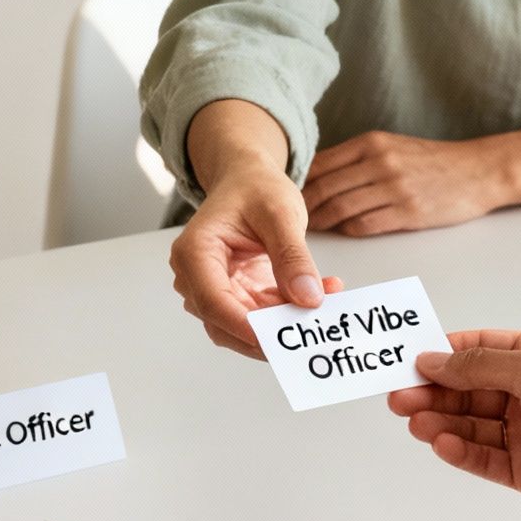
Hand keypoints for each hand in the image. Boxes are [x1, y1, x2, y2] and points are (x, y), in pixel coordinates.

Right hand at [171, 164, 344, 357]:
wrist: (248, 183)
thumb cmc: (255, 189)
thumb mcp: (280, 213)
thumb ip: (292, 255)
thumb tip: (308, 297)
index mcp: (194, 251)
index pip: (212, 301)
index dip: (243, 325)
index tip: (279, 337)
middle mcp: (196, 277)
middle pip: (225, 323)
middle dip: (270, 331)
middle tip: (312, 328)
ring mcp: (215, 290)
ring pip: (245, 328)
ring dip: (285, 323)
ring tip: (326, 303)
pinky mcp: (237, 297)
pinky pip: (262, 317)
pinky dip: (290, 312)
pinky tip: (321, 293)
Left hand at [304, 131, 508, 235]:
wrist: (479, 171)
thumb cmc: (434, 162)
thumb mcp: (393, 147)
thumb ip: (359, 158)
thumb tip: (320, 176)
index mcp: (372, 143)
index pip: (320, 163)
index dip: (299, 183)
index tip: (287, 196)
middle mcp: (379, 162)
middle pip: (325, 187)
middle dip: (303, 207)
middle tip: (290, 220)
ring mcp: (394, 187)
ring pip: (341, 208)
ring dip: (321, 222)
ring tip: (310, 231)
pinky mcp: (408, 212)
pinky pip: (365, 225)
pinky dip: (348, 230)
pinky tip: (342, 232)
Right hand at [388, 330, 520, 520]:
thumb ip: (479, 367)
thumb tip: (436, 360)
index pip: (481, 350)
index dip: (445, 355)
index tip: (410, 360)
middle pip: (470, 390)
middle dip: (434, 392)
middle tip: (398, 396)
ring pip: (472, 425)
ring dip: (441, 422)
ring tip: (413, 421)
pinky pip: (484, 458)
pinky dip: (460, 451)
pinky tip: (440, 443)